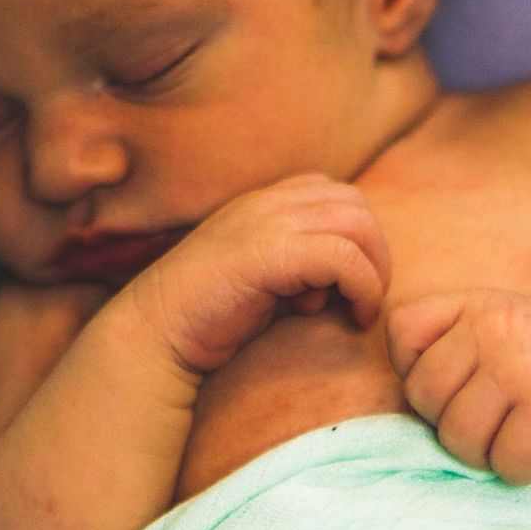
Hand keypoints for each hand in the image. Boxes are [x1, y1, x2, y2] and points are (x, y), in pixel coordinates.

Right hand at [123, 174, 391, 376]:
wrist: (156, 335)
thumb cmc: (210, 318)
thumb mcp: (263, 279)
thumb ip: (301, 264)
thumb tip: (349, 273)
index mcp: (263, 203)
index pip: (336, 195)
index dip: (355, 239)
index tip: (343, 286)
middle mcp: (266, 202)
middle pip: (355, 205)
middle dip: (374, 253)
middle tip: (361, 299)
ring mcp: (266, 222)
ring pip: (357, 224)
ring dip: (371, 271)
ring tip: (356, 308)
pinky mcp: (269, 253)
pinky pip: (344, 257)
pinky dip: (361, 287)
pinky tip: (350, 315)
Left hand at [385, 290, 530, 483]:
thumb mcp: (506, 335)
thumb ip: (453, 349)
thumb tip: (390, 400)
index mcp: (478, 302)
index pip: (401, 333)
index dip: (418, 373)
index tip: (461, 387)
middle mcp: (496, 323)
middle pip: (424, 397)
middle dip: (454, 427)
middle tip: (498, 424)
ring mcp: (524, 361)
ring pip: (459, 436)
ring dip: (488, 455)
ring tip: (521, 437)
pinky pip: (506, 460)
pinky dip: (523, 469)